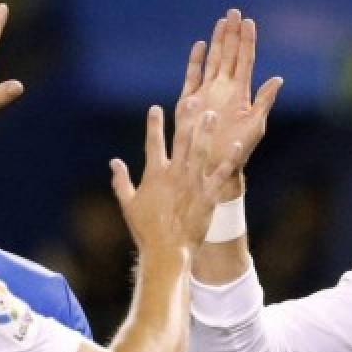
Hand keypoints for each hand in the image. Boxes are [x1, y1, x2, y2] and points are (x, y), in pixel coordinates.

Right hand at [110, 106, 240, 253]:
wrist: (167, 251)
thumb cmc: (146, 230)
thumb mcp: (128, 205)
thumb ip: (121, 181)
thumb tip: (114, 162)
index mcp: (154, 175)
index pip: (153, 143)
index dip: (154, 124)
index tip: (155, 108)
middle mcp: (174, 174)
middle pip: (181, 141)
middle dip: (185, 119)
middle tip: (191, 100)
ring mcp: (192, 183)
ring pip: (201, 151)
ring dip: (206, 132)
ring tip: (211, 114)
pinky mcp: (208, 195)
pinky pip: (221, 174)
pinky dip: (230, 159)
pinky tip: (237, 144)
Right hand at [175, 9, 282, 200]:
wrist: (216, 165)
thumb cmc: (239, 150)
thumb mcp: (256, 125)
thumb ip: (264, 101)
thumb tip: (278, 79)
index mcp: (242, 93)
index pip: (245, 60)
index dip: (247, 41)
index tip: (249, 21)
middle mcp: (225, 89)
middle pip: (228, 55)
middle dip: (231, 33)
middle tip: (233, 11)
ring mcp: (208, 93)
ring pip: (212, 61)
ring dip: (216, 41)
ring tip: (220, 22)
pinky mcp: (191, 101)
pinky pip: (193, 76)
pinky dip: (195, 61)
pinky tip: (199, 46)